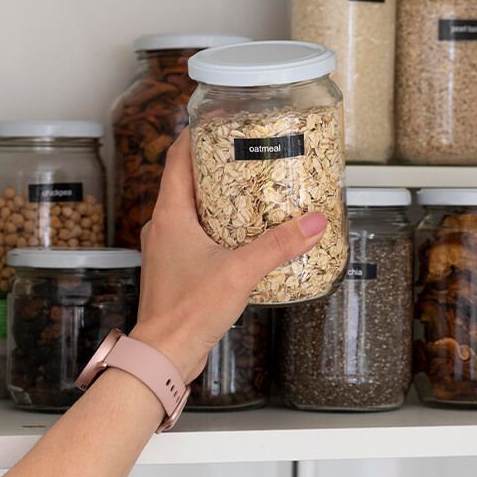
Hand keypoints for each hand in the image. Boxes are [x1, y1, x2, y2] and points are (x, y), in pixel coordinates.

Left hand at [128, 130, 327, 381]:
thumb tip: (313, 223)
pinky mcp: (178, 269)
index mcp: (170, 215)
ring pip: (194, 210)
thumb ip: (278, 245)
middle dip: (219, 166)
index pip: (178, 158)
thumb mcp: (239, 271)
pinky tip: (247, 236)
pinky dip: (221, 228)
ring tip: (255, 192)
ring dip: (222, 199)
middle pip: (189, 181)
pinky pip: (199, 235)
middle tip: (251, 154)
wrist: (164, 356)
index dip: (197, 135)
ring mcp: (169, 249)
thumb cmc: (186, 313)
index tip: (221, 120)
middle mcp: (164, 227)